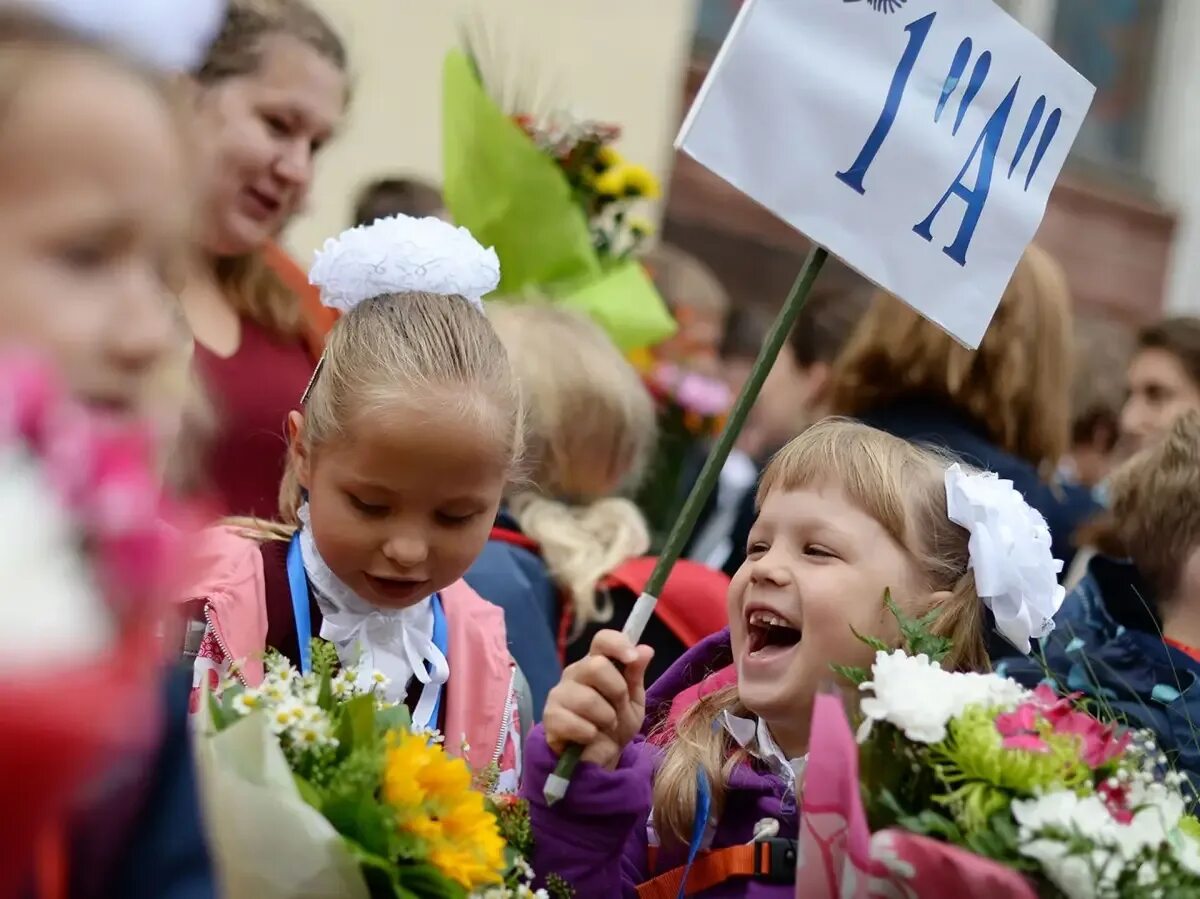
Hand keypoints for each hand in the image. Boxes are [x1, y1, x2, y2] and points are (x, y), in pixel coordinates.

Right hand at [542, 630, 653, 769]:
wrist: (600, 758)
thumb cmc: (616, 724)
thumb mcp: (634, 701)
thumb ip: (636, 675)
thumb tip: (645, 649)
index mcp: (596, 663)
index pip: (602, 640)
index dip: (618, 644)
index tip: (632, 658)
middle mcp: (575, 673)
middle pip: (596, 666)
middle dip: (617, 691)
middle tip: (618, 708)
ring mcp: (559, 694)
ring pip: (588, 698)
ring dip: (606, 718)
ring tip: (606, 726)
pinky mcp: (550, 718)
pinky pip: (574, 723)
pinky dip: (590, 734)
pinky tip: (589, 737)